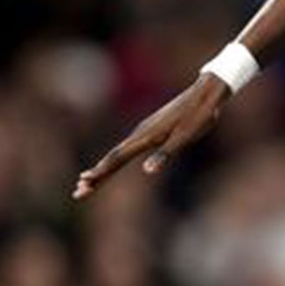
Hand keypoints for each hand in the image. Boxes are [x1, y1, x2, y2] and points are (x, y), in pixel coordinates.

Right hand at [73, 74, 228, 199]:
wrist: (206, 93)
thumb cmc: (198, 116)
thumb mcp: (185, 138)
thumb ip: (164, 156)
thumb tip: (146, 172)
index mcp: (145, 137)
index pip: (117, 159)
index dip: (100, 173)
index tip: (84, 184)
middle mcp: (139, 134)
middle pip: (113, 159)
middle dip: (95, 177)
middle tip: (77, 192)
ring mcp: (143, 131)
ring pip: (118, 154)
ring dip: (102, 169)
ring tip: (87, 182)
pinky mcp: (150, 131)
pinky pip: (127, 149)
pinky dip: (115, 160)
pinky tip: (112, 165)